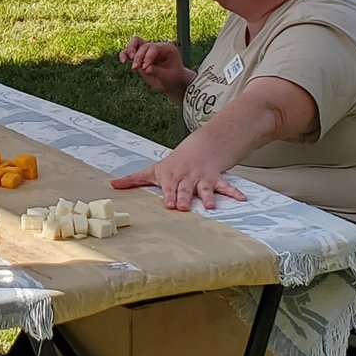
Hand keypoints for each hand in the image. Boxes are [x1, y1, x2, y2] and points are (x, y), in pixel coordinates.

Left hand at [112, 140, 246, 212]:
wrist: (199, 147)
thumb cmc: (173, 163)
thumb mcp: (153, 170)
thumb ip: (134, 179)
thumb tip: (113, 185)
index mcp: (171, 177)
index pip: (169, 188)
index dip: (170, 196)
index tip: (170, 204)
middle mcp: (187, 178)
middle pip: (186, 190)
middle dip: (185, 198)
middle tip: (184, 208)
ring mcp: (202, 179)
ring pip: (205, 189)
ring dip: (207, 197)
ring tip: (211, 207)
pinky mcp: (216, 179)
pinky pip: (225, 186)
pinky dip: (234, 192)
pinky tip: (242, 199)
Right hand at [120, 35, 191, 94]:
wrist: (172, 83)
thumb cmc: (173, 78)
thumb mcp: (168, 77)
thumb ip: (157, 72)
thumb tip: (146, 69)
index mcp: (167, 48)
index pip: (154, 48)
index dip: (148, 57)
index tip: (145, 68)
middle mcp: (157, 47)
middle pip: (144, 46)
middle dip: (138, 57)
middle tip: (136, 68)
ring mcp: (148, 51)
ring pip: (135, 42)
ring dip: (129, 50)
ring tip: (126, 60)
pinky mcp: (140, 56)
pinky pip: (129, 51)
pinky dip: (125, 54)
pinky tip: (123, 61)